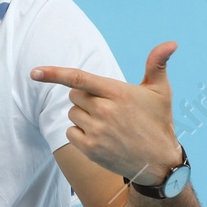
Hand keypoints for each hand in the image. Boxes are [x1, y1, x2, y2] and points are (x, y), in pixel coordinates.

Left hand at [31, 40, 180, 185]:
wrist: (159, 163)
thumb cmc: (158, 122)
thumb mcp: (161, 92)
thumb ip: (157, 64)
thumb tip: (171, 43)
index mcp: (118, 92)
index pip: (79, 79)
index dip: (54, 73)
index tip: (34, 72)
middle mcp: (105, 111)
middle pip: (74, 95)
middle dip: (85, 98)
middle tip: (107, 107)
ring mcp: (96, 131)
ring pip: (73, 113)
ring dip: (83, 115)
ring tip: (107, 124)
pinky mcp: (90, 149)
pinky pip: (70, 132)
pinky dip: (80, 132)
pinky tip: (99, 136)